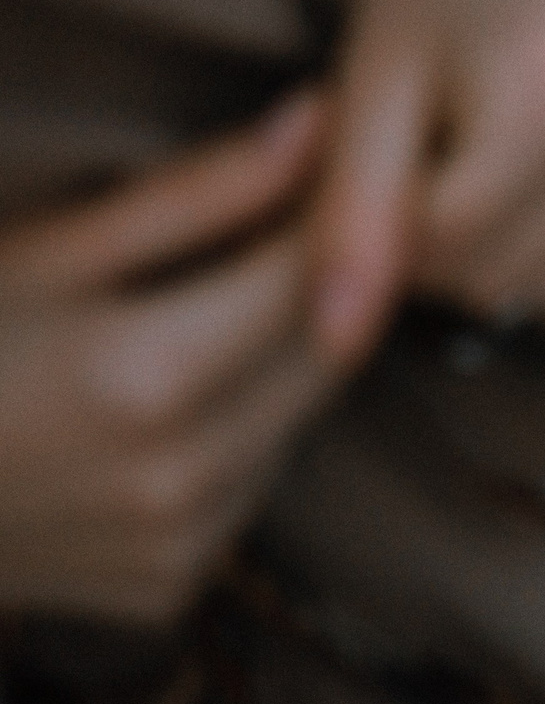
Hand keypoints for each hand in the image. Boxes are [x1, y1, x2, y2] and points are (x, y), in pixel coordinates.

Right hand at [0, 96, 336, 623]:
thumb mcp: (46, 251)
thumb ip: (195, 196)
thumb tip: (318, 119)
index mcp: (149, 376)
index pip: (316, 279)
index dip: (339, 216)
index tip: (340, 172)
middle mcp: (180, 472)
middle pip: (329, 357)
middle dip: (323, 290)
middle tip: (278, 236)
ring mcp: (178, 541)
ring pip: (296, 426)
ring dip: (278, 369)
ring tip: (191, 325)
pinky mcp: (170, 585)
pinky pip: (249, 492)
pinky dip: (233, 444)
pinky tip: (157, 416)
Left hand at [309, 0, 544, 363]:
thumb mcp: (374, 81)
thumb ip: (352, 214)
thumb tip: (337, 344)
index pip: (455, 250)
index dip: (398, 229)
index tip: (392, 167)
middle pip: (521, 278)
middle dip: (460, 246)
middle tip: (446, 163)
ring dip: (527, 252)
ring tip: (507, 166)